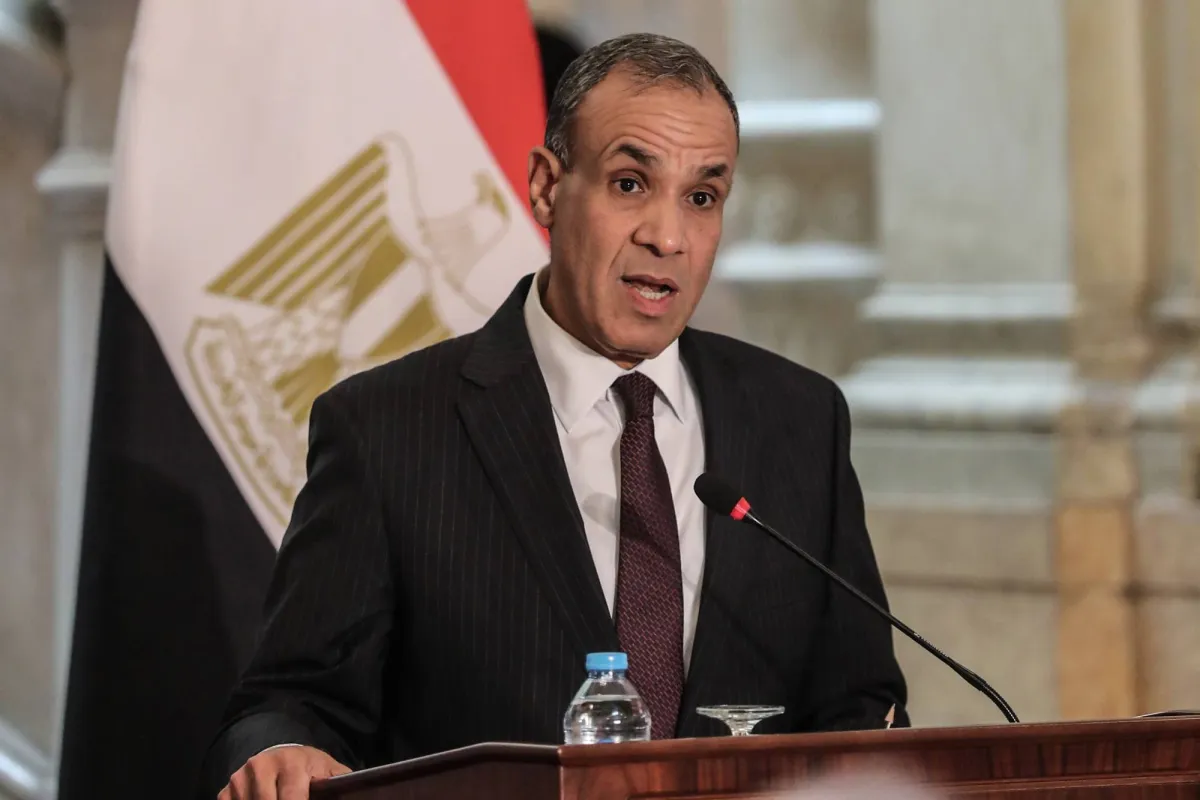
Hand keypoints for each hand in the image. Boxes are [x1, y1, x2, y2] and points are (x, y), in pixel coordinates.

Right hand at [219, 745, 350, 799]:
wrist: (282, 754)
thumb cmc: (311, 769)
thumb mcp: (329, 771)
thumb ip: (339, 784)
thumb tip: (355, 791)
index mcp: (291, 763)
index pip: (292, 798)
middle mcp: (261, 766)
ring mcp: (240, 778)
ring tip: (279, 799)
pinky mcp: (226, 790)